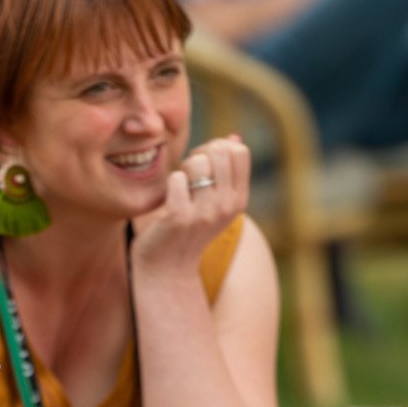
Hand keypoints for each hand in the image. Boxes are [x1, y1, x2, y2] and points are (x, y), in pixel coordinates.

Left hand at [131, 136, 250, 276]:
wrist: (168, 268)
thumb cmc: (188, 229)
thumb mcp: (215, 202)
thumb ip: (225, 171)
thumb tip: (233, 137)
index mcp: (239, 200)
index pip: (238, 151)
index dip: (218, 148)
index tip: (205, 165)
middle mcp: (227, 206)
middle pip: (219, 151)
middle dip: (199, 155)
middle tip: (189, 176)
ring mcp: (205, 212)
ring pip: (197, 161)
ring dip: (183, 170)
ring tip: (179, 190)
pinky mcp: (180, 216)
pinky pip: (176, 178)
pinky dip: (169, 185)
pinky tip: (169, 202)